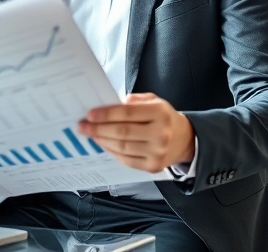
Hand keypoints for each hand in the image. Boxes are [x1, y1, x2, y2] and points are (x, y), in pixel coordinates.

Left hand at [77, 93, 194, 173]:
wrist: (185, 139)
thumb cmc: (164, 117)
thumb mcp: (154, 101)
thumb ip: (135, 100)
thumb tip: (112, 104)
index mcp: (160, 113)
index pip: (127, 113)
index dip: (106, 114)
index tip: (89, 114)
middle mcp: (160, 133)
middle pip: (122, 132)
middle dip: (98, 128)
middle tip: (82, 126)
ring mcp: (157, 152)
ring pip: (122, 147)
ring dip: (102, 140)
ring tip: (90, 134)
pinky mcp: (153, 166)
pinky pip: (127, 160)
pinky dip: (112, 152)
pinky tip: (103, 144)